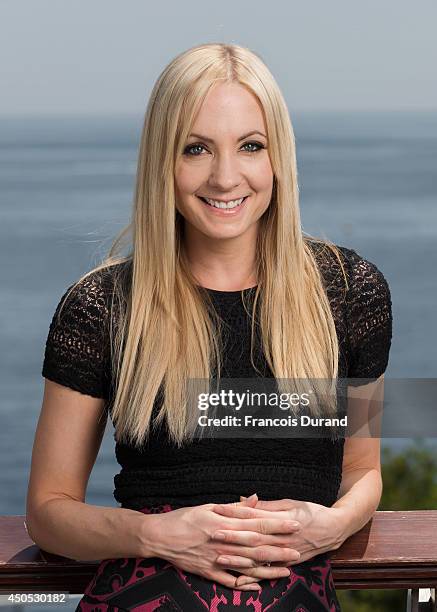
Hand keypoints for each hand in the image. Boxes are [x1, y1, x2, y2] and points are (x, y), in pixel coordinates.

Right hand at [148, 499, 299, 590]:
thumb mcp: (209, 507)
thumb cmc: (184, 518)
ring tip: (286, 570)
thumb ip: (234, 507)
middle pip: (256, 547)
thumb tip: (256, 499)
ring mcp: (216, 560)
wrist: (159, 537)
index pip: (257, 523)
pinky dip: (246, 585)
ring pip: (247, 567)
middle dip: (279, 549)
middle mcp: (223, 543)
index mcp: (224, 523)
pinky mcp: (208, 573)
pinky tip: (259, 587)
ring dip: (268, 569)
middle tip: (299, 551)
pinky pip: (230, 581)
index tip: (294, 524)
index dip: (277, 524)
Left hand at [212, 495, 344, 584]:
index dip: (235, 513)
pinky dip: (253, 577)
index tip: (218, 510)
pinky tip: (238, 580)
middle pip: (253, 538)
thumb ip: (266, 505)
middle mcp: (282, 538)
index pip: (253, 515)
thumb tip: (244, 499)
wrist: (334, 529)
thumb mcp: (290, 503)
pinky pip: (268, 572)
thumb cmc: (311, 511)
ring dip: (238, 558)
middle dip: (232, 537)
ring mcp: (285, 553)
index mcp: (281, 520)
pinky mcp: (287, 563)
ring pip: (258, 558)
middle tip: (213, 534)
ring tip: (219, 558)